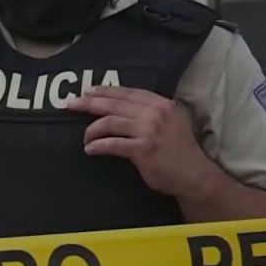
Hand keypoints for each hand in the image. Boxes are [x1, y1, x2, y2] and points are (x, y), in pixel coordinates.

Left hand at [67, 86, 218, 197]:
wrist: (194, 174)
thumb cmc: (179, 150)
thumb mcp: (170, 122)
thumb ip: (149, 112)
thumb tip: (119, 106)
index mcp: (161, 104)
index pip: (127, 93)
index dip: (105, 91)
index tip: (86, 91)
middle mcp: (155, 114)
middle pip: (114, 104)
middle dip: (88, 103)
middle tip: (70, 105)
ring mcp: (149, 131)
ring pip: (109, 122)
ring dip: (91, 130)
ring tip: (85, 139)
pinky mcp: (143, 149)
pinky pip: (112, 144)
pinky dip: (97, 146)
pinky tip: (90, 149)